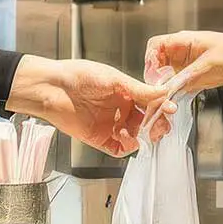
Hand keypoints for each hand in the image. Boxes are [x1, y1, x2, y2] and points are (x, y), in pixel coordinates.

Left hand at [6, 56, 171, 157]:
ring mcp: (109, 124)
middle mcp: (118, 109)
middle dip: (156, 125)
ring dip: (143, 137)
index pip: (149, 103)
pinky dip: (127, 147)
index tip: (170, 109)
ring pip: (134, 136)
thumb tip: (163, 93)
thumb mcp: (114, 79)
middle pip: (145, 122)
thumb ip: (139, 90)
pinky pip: (118, 148)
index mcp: (124, 92)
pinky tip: (130, 141)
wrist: (52, 88)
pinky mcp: (98, 138)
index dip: (160, 107)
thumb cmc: (79, 75)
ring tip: (146, 134)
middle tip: (161, 126)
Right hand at [145, 31, 222, 93]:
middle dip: (155, 76)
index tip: (153, 74)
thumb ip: (190, 74)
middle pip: (157, 62)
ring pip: (164, 76)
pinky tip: (175, 100)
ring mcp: (185, 65)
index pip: (156, 45)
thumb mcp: (210, 62)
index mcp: (182, 41)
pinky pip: (176, 85)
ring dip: (163, 87)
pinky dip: (173, 93)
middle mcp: (180, 53)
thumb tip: (172, 85)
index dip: (150, 59)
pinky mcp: (191, 77)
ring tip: (165, 98)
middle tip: (158, 89)